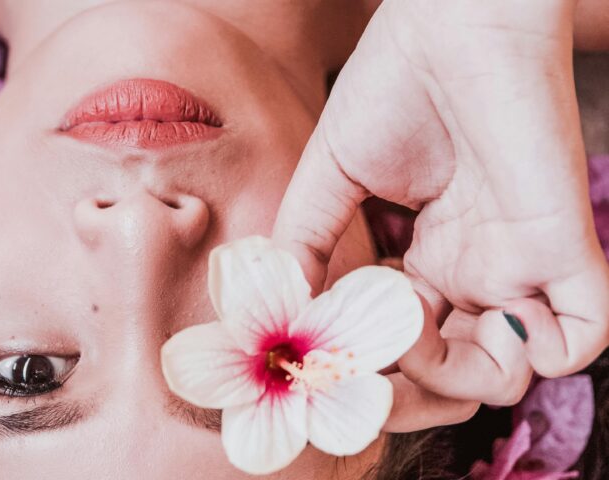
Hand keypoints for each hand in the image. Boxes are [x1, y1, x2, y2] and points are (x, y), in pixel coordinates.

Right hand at [273, 0, 608, 430]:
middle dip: (406, 388)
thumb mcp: (328, 178)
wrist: (451, 28)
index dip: (364, 363)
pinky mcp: (562, 248)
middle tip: (365, 366)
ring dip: (458, 378)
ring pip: (509, 371)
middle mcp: (470, 270)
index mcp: (422, 256)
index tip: (322, 362)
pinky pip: (581, 341)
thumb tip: (281, 313)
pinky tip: (489, 317)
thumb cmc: (391, 88)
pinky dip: (541, 357)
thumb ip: (304, 243)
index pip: (399, 340)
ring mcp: (516, 265)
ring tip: (417, 328)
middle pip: (451, 371)